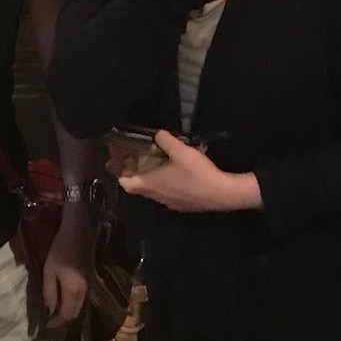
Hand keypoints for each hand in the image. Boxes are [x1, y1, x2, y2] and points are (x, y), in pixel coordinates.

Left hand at [42, 204, 92, 325]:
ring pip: (79, 307)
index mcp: (74, 291)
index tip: (45, 326)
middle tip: (50, 322)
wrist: (79, 231)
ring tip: (56, 313)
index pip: (66, 315)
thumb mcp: (49, 271)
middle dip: (63, 320)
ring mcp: (89, 285)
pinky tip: (64, 301)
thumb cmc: (60, 250)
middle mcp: (84, 292)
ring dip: (68, 313)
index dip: (56, 323)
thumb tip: (50, 310)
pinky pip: (81, 299)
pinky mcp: (89, 279)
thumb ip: (50, 292)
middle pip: (75, 313)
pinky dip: (73, 304)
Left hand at [118, 131, 259, 212]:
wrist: (221, 194)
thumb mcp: (181, 151)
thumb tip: (157, 134)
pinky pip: (167, 196)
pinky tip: (176, 178)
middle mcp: (158, 196)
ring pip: (154, 193)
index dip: (121, 175)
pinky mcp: (182, 206)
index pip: (127, 184)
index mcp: (152, 184)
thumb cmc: (196, 173)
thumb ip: (166, 141)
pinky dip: (165, 187)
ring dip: (152, 182)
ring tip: (156, 167)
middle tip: (138, 162)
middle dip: (136, 177)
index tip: (119, 165)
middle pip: (139, 189)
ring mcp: (170, 203)